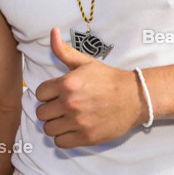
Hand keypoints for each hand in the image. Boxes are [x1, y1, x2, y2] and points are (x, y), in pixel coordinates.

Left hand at [34, 28, 145, 147]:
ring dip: (55, 125)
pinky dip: (63, 138)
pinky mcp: (86, 137)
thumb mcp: (85, 62)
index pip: (39, 94)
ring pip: (48, 129)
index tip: (56, 95)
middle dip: (49, 110)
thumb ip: (64, 50)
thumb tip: (52, 31)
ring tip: (65, 119)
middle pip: (41, 113)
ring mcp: (78, 122)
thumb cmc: (108, 79)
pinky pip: (60, 142)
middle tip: (60, 108)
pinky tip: (71, 129)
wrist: (134, 97)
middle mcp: (70, 103)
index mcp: (67, 83)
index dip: (47, 94)